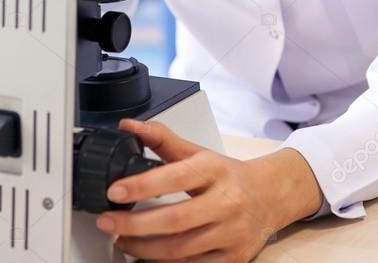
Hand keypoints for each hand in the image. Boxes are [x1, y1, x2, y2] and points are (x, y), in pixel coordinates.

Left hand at [96, 118, 322, 261]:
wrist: (269, 196)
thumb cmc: (228, 175)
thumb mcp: (199, 153)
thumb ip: (163, 140)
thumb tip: (128, 128)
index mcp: (216, 169)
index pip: (176, 177)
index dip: (143, 186)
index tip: (115, 191)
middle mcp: (227, 201)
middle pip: (175, 220)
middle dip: (134, 224)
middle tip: (107, 221)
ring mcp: (232, 232)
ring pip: (180, 250)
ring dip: (143, 248)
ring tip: (122, 239)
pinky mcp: (234, 258)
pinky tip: (148, 255)